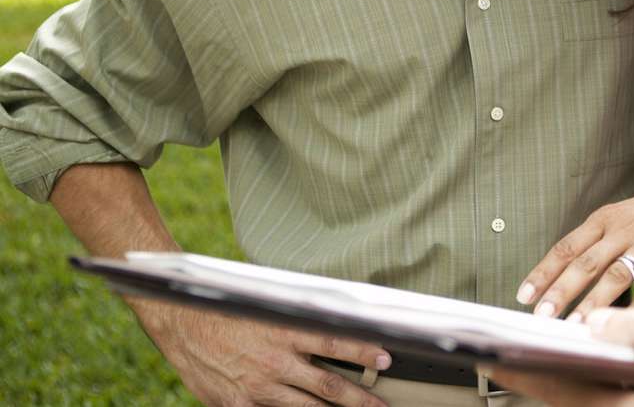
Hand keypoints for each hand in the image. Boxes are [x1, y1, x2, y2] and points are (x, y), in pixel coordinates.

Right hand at [135, 299, 389, 405]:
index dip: (362, 352)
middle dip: (359, 398)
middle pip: (327, 386)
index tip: (386, 358)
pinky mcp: (236, 403)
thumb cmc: (227, 306)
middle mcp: (274, 361)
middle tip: (382, 405)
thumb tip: (332, 321)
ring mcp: (256, 387)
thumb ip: (297, 318)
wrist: (180, 320)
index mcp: (284, 331)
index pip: (334, 343)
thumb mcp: (267, 304)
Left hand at [480, 308, 633, 406]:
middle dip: (535, 379)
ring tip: (532, 358)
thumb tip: (591, 325)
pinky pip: (606, 401)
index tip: (501, 362)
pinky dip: (585, 384)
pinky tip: (577, 365)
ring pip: (584, 402)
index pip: (566, 395)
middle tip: (504, 358)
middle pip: (568, 402)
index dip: (530, 377)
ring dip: (558, 381)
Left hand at [517, 179, 633, 320]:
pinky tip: (625, 326)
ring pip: (617, 277)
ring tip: (577, 327)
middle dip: (561, 291)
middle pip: (586, 263)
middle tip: (541, 316)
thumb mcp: (623, 215)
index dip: (544, 272)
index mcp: (607, 218)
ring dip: (594, 304)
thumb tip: (561, 273)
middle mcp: (625, 229)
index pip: (567, 247)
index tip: (524, 295)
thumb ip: (596, 241)